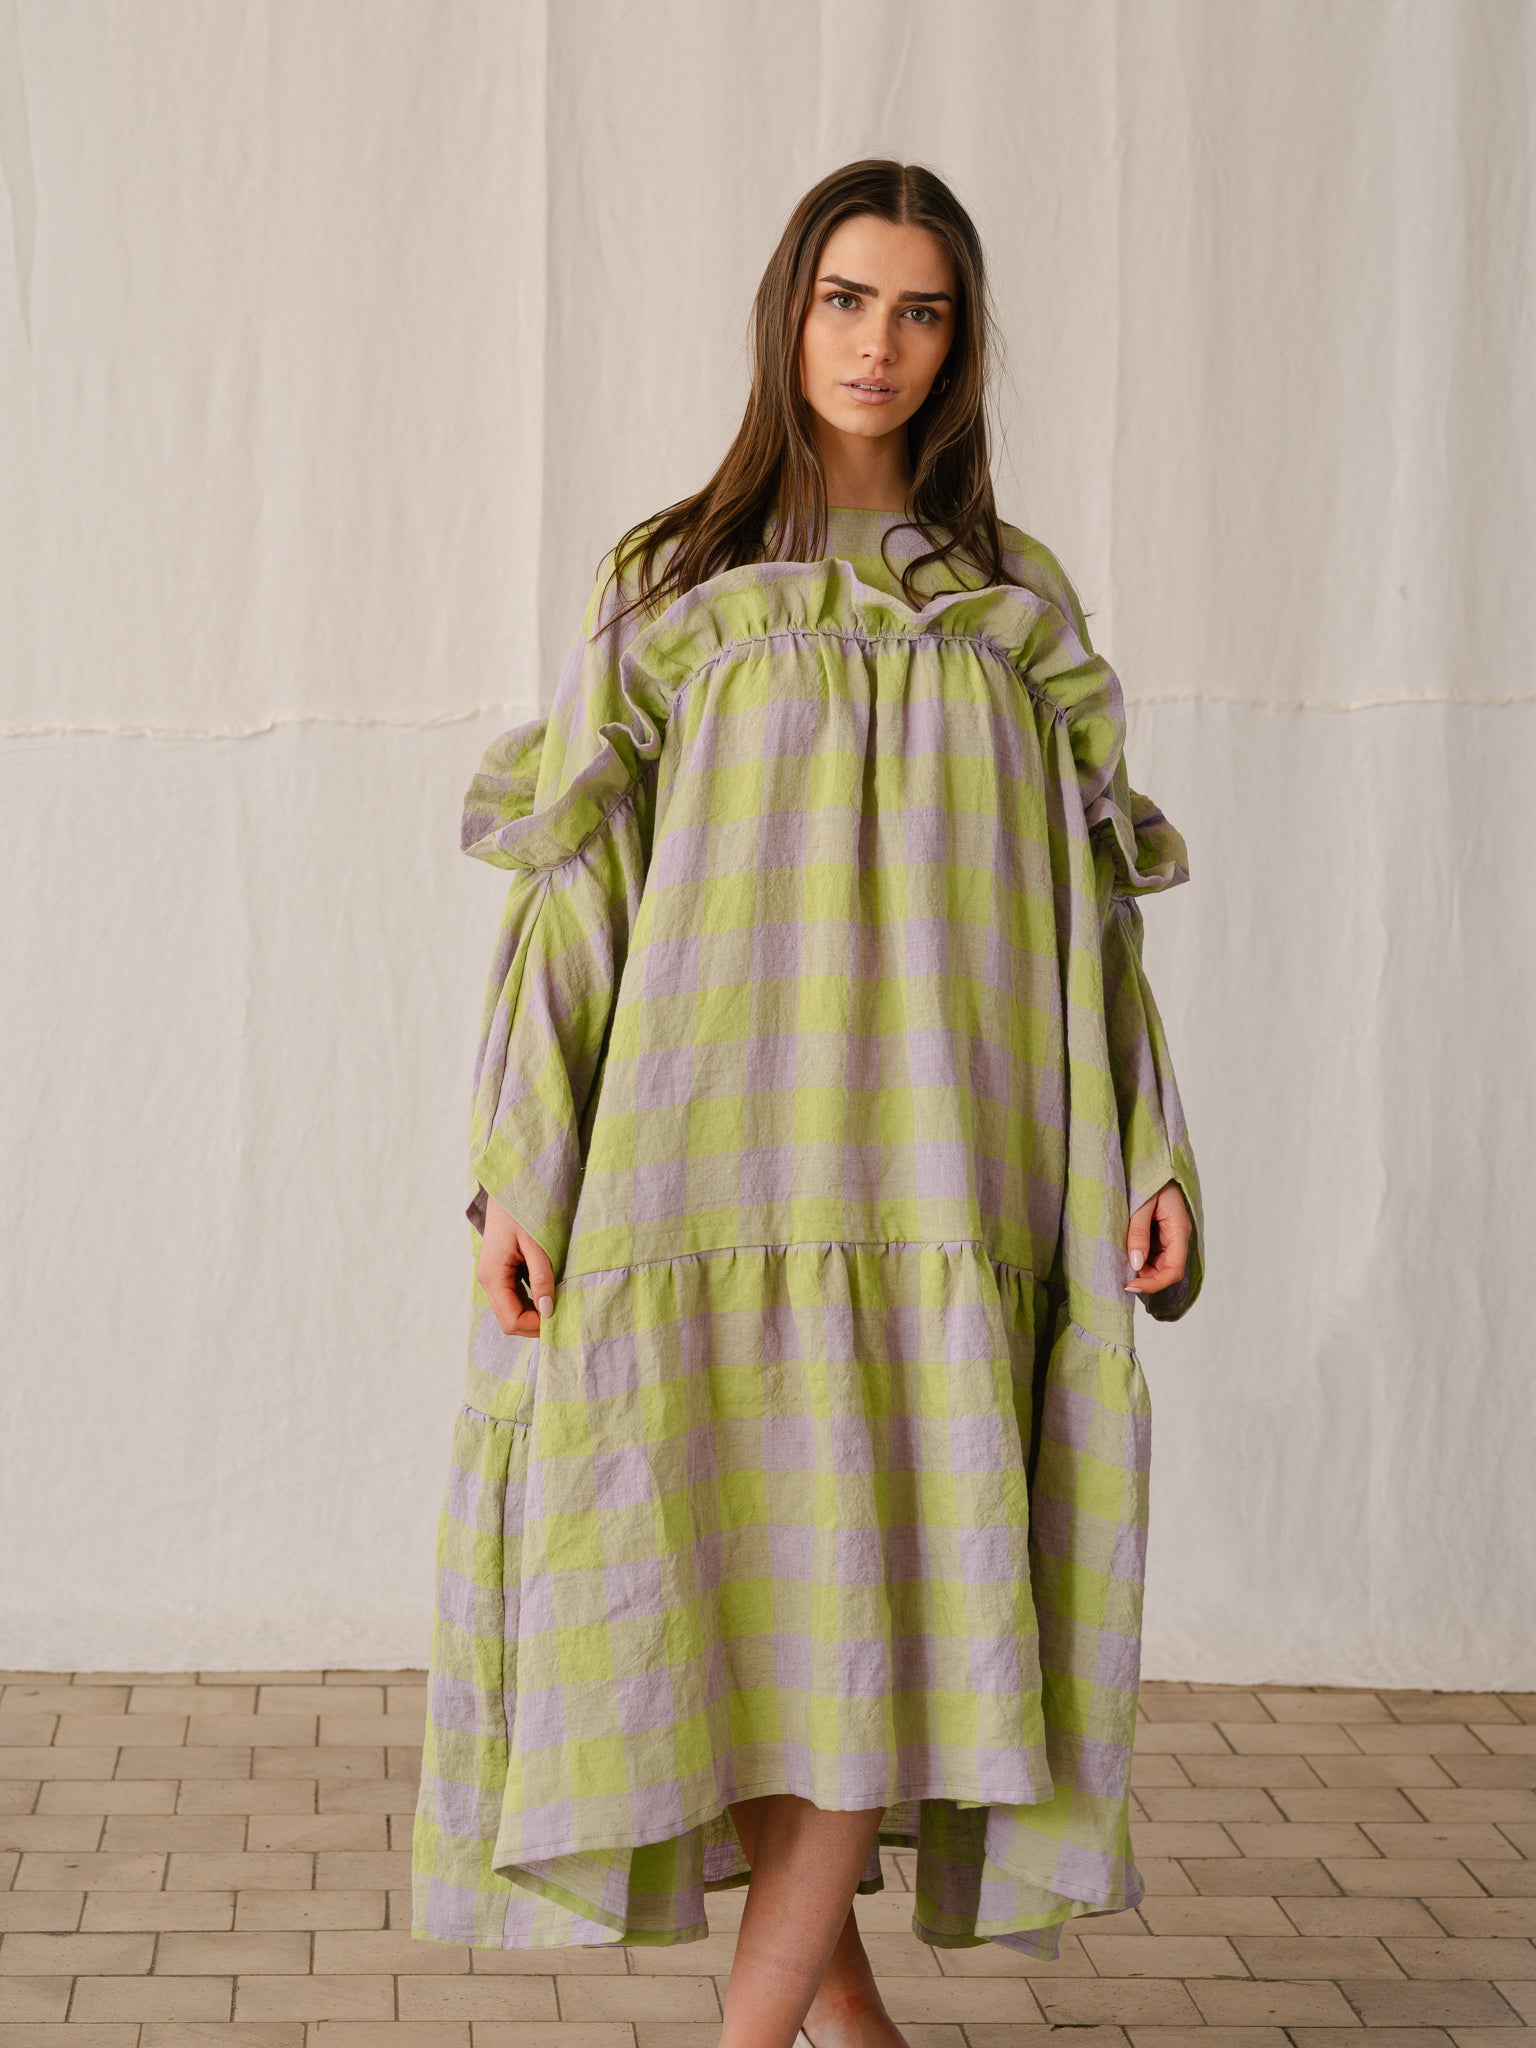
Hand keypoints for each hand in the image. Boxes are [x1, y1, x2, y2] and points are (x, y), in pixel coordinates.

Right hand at [478, 1196, 554, 1335]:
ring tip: (559, 1305)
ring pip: (512, 1311)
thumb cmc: (522, 1210)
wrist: (509, 1186)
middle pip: (510, 1320)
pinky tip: (550, 1293)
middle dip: (535, 1323)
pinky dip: (531, 1301)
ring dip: (534, 1313)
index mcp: (493, 1276)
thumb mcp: (536, 1243)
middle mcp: (488, 1281)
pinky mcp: (501, 1271)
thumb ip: (542, 1277)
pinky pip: (515, 1297)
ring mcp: (493, 1277)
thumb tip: (548, 1311)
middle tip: (564, 1315)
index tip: (560, 1318)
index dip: (535, 1326)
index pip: (511, 1320)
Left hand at [1125, 1179, 1190, 1295]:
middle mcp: (1176, 1237)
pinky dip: (1137, 1257)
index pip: (1174, 1270)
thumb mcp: (1142, 1204)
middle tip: (1118, 1277)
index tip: (1130, 1286)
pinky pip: (1150, 1253)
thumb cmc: (1150, 1178)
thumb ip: (1138, 1233)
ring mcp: (1167, 1236)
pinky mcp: (1158, 1233)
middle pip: (1164, 1270)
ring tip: (1117, 1264)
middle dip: (1144, 1277)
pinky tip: (1122, 1254)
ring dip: (1138, 1269)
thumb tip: (1135, 1264)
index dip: (1154, 1283)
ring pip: (1156, 1264)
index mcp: (1179, 1231)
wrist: (1151, 1160)